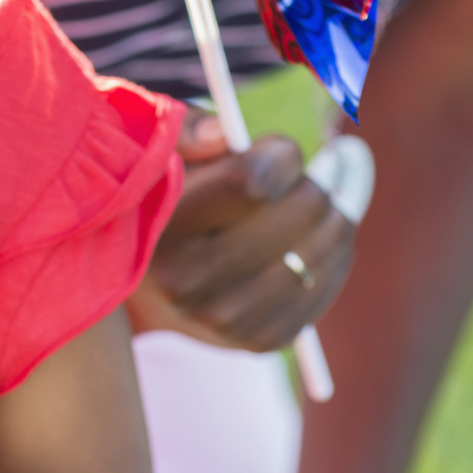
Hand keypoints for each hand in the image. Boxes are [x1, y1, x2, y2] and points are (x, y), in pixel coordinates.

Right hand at [127, 106, 354, 350]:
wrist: (140, 287)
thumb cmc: (156, 197)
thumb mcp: (155, 153)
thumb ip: (184, 133)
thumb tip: (223, 134)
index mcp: (158, 228)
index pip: (253, 183)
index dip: (281, 155)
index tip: (278, 150)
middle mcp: (188, 282)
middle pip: (302, 210)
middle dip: (310, 181)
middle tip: (298, 174)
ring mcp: (227, 318)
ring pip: (326, 247)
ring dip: (330, 214)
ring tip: (306, 202)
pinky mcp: (260, 340)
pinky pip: (327, 283)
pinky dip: (332, 253)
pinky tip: (307, 239)